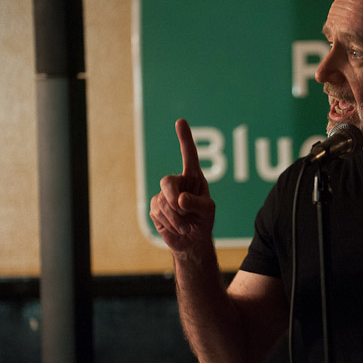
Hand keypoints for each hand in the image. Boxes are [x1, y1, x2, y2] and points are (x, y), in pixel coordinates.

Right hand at [149, 119, 215, 255]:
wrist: (192, 241)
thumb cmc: (203, 221)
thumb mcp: (207, 211)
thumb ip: (196, 203)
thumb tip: (179, 199)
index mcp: (194, 177)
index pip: (189, 155)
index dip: (185, 138)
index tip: (180, 121)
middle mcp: (178, 182)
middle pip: (167, 182)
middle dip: (173, 196)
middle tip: (182, 208)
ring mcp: (164, 194)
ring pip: (162, 201)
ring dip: (177, 217)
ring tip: (187, 224)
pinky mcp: (155, 207)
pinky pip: (158, 212)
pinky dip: (171, 222)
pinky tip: (178, 227)